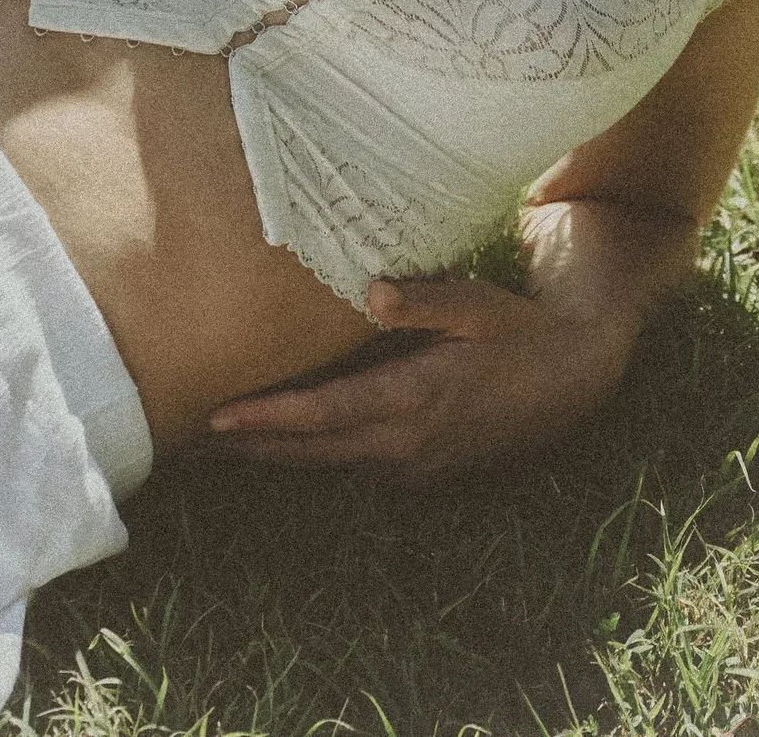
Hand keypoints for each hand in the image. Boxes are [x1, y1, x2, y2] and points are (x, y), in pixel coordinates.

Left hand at [206, 272, 637, 482]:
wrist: (574, 381)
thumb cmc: (519, 330)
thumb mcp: (476, 303)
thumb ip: (422, 299)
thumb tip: (370, 290)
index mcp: (414, 399)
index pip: (323, 413)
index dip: (267, 417)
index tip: (215, 418)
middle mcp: (406, 443)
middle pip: (310, 450)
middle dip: (247, 447)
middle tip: (184, 442)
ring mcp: (414, 463)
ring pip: (327, 462)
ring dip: (273, 455)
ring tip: (216, 446)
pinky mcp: (422, 467)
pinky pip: (352, 463)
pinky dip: (311, 454)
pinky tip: (281, 442)